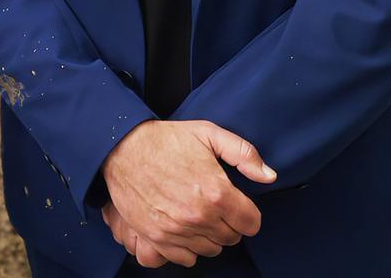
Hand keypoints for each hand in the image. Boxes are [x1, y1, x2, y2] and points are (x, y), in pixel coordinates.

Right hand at [101, 119, 276, 265]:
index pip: (251, 223)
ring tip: (198, 214)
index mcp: (217, 192)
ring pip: (211, 249)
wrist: (122, 147)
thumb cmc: (166, 140)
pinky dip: (188, 247)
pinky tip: (183, 227)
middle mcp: (199, 216)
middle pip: (232, 238)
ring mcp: (177, 229)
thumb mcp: (209, 133)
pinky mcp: (157, 237)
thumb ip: (244, 153)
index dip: (247, 213)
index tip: (237, 205)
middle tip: (215, 206)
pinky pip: (186, 258)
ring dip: (209, 235)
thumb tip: (268, 176)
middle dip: (229, 223)